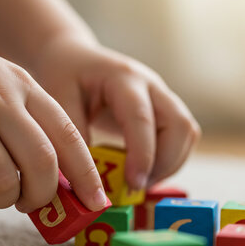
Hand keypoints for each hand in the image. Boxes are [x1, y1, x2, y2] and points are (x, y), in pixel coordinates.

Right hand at [0, 20, 106, 212]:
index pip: (67, 136)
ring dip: (1, 199)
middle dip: (42, 195)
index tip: (97, 202)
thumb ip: (27, 118)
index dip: (86, 175)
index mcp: (20, 85)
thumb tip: (56, 176)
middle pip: (41, 166)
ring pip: (3, 185)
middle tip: (28, 201)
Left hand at [32, 36, 200, 189]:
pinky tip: (142, 172)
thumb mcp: (58, 99)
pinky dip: (168, 161)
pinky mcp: (164, 110)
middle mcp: (151, 85)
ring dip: (169, 165)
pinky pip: (181, 139)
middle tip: (135, 188)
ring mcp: (162, 97)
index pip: (142, 118)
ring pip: (186, 134)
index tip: (133, 184)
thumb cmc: (65, 75)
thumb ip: (73, 135)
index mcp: (123, 78)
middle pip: (179, 125)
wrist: (75, 57)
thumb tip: (88, 178)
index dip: (142, 154)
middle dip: (164, 163)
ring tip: (136, 183)